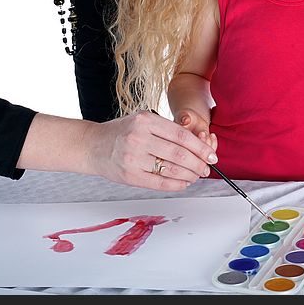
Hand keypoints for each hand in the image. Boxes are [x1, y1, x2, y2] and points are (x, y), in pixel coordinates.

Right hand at [83, 111, 217, 191]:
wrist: (92, 145)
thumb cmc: (121, 132)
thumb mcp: (143, 121)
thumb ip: (167, 130)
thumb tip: (198, 144)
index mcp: (146, 120)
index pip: (181, 135)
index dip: (200, 147)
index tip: (211, 154)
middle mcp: (139, 137)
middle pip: (179, 154)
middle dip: (198, 164)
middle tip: (206, 168)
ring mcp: (133, 157)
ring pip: (171, 170)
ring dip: (189, 175)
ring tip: (196, 176)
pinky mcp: (129, 175)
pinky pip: (159, 183)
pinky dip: (176, 185)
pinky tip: (183, 183)